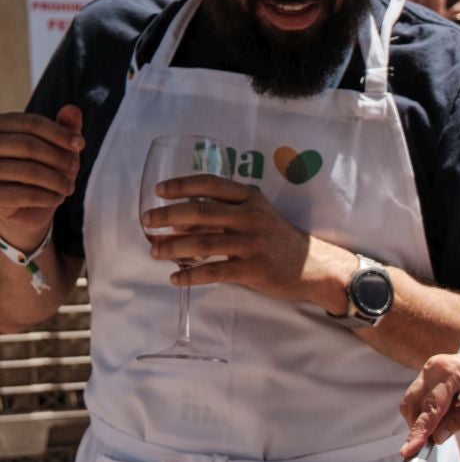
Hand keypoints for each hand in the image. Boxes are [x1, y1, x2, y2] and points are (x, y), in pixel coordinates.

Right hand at [0, 107, 81, 247]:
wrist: (24, 212)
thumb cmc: (40, 174)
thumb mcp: (56, 150)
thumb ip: (64, 129)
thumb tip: (73, 109)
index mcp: (0, 127)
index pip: (31, 123)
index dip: (59, 132)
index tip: (80, 144)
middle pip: (29, 145)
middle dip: (59, 158)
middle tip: (75, 168)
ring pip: (28, 171)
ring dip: (57, 180)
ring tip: (69, 187)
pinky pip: (24, 195)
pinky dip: (47, 197)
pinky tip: (58, 199)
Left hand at [141, 174, 349, 307]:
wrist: (311, 265)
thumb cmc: (276, 238)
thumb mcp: (257, 214)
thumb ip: (226, 211)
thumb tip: (182, 218)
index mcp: (250, 198)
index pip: (210, 183)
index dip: (181, 185)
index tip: (159, 191)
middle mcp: (250, 216)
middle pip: (201, 211)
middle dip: (168, 215)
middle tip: (147, 221)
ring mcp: (252, 243)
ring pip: (204, 242)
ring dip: (173, 247)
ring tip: (155, 251)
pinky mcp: (253, 268)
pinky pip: (215, 271)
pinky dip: (191, 275)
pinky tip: (175, 278)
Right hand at [400, 342, 459, 456]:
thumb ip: (459, 423)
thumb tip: (436, 438)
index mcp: (451, 371)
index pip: (430, 408)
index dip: (419, 432)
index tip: (409, 451)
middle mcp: (436, 366)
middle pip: (413, 403)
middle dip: (418, 426)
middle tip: (426, 447)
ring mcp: (433, 368)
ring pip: (415, 402)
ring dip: (423, 419)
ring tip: (446, 428)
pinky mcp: (434, 374)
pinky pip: (422, 398)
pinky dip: (429, 412)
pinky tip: (448, 417)